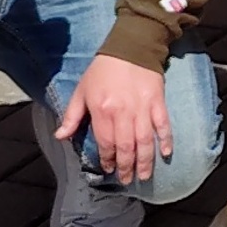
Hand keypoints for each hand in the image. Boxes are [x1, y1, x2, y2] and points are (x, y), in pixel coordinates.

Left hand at [58, 52, 172, 183]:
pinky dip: (166, 140)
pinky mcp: (158, 102)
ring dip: (145, 161)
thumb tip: (60, 137)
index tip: (107, 169)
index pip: (106, 143)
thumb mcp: (81, 90)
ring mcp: (143, 108)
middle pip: (126, 147)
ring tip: (144, 176)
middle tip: (127, 179)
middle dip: (126, 166)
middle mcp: (123, 113)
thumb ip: (71, 116)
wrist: (131, 46)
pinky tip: (166, 154)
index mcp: (103, 111)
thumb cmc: (103, 70)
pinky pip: (163, 125)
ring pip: (145, 141)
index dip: (107, 159)